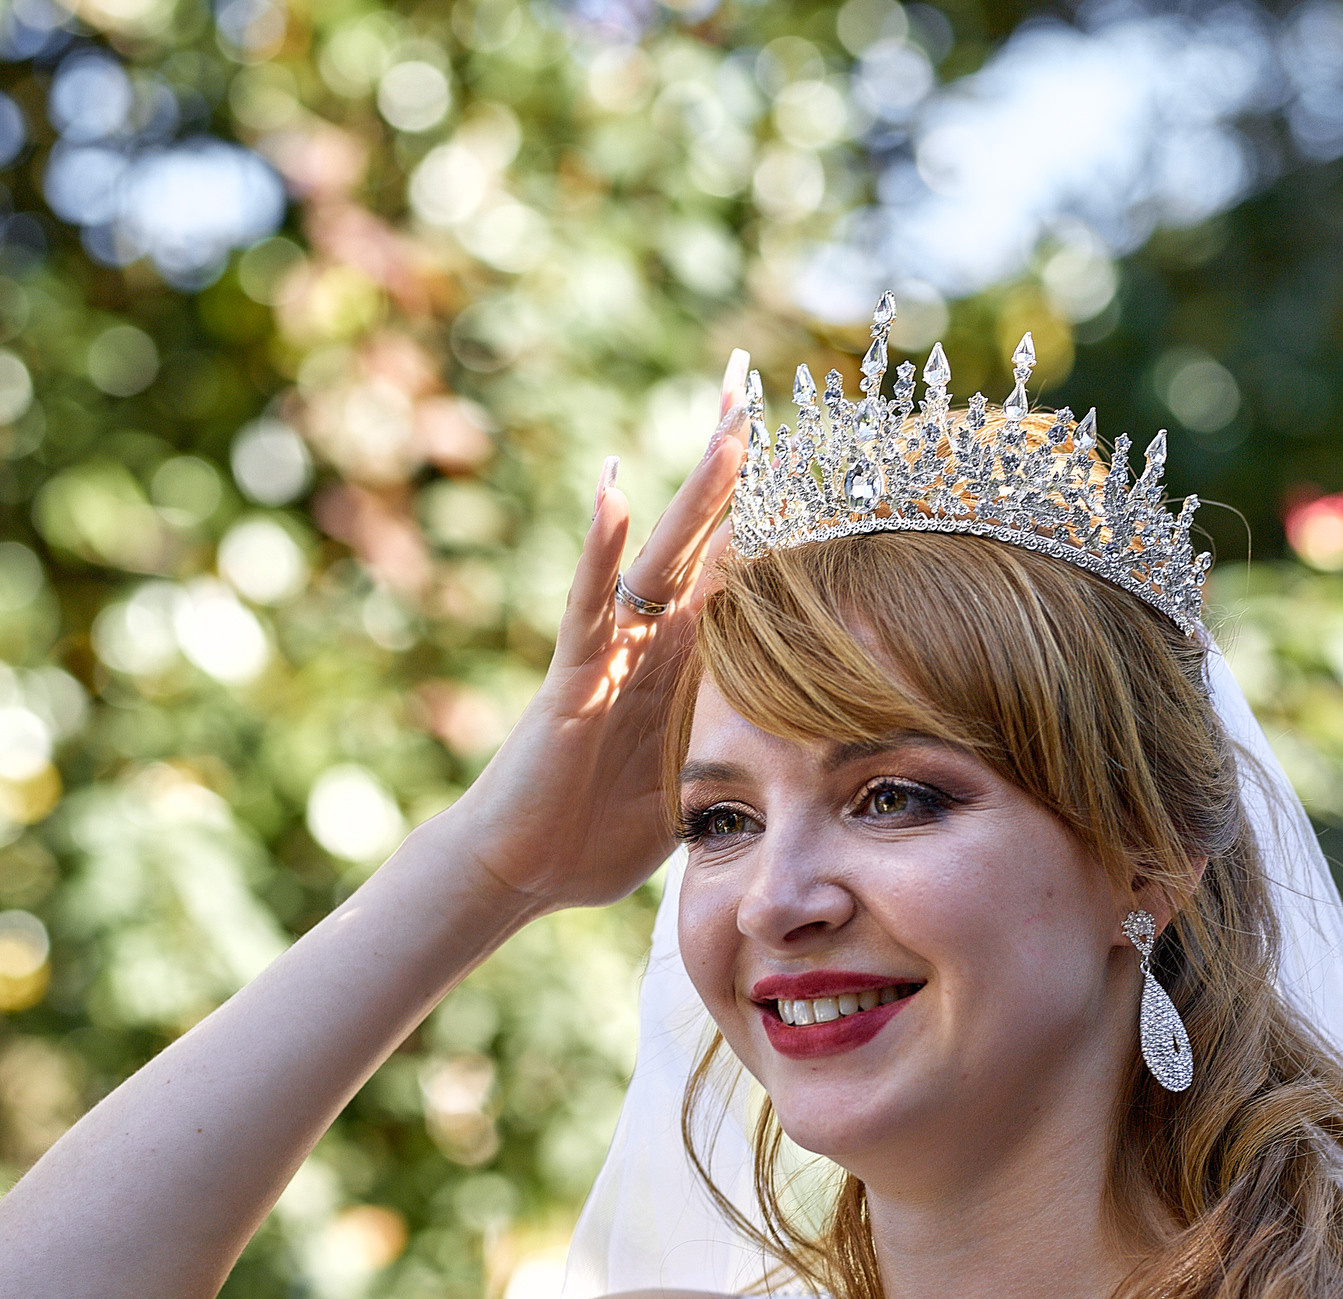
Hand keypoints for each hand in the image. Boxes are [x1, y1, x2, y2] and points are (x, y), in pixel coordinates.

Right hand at [436, 353, 750, 915]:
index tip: (804, 444)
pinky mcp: (571, 678)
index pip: (734, 568)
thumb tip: (815, 755)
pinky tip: (612, 491)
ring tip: (731, 425)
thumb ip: (742, 751)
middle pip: (702, 538)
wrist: (527, 871)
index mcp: (686, 664)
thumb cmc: (603, 832)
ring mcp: (608, 652)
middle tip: (754, 385)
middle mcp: (650, 642)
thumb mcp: (699, 785)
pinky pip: (587, 606)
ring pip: (659, 558)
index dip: (766, 510)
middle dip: (729, 466)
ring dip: (696, 494)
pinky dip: (598, 550)